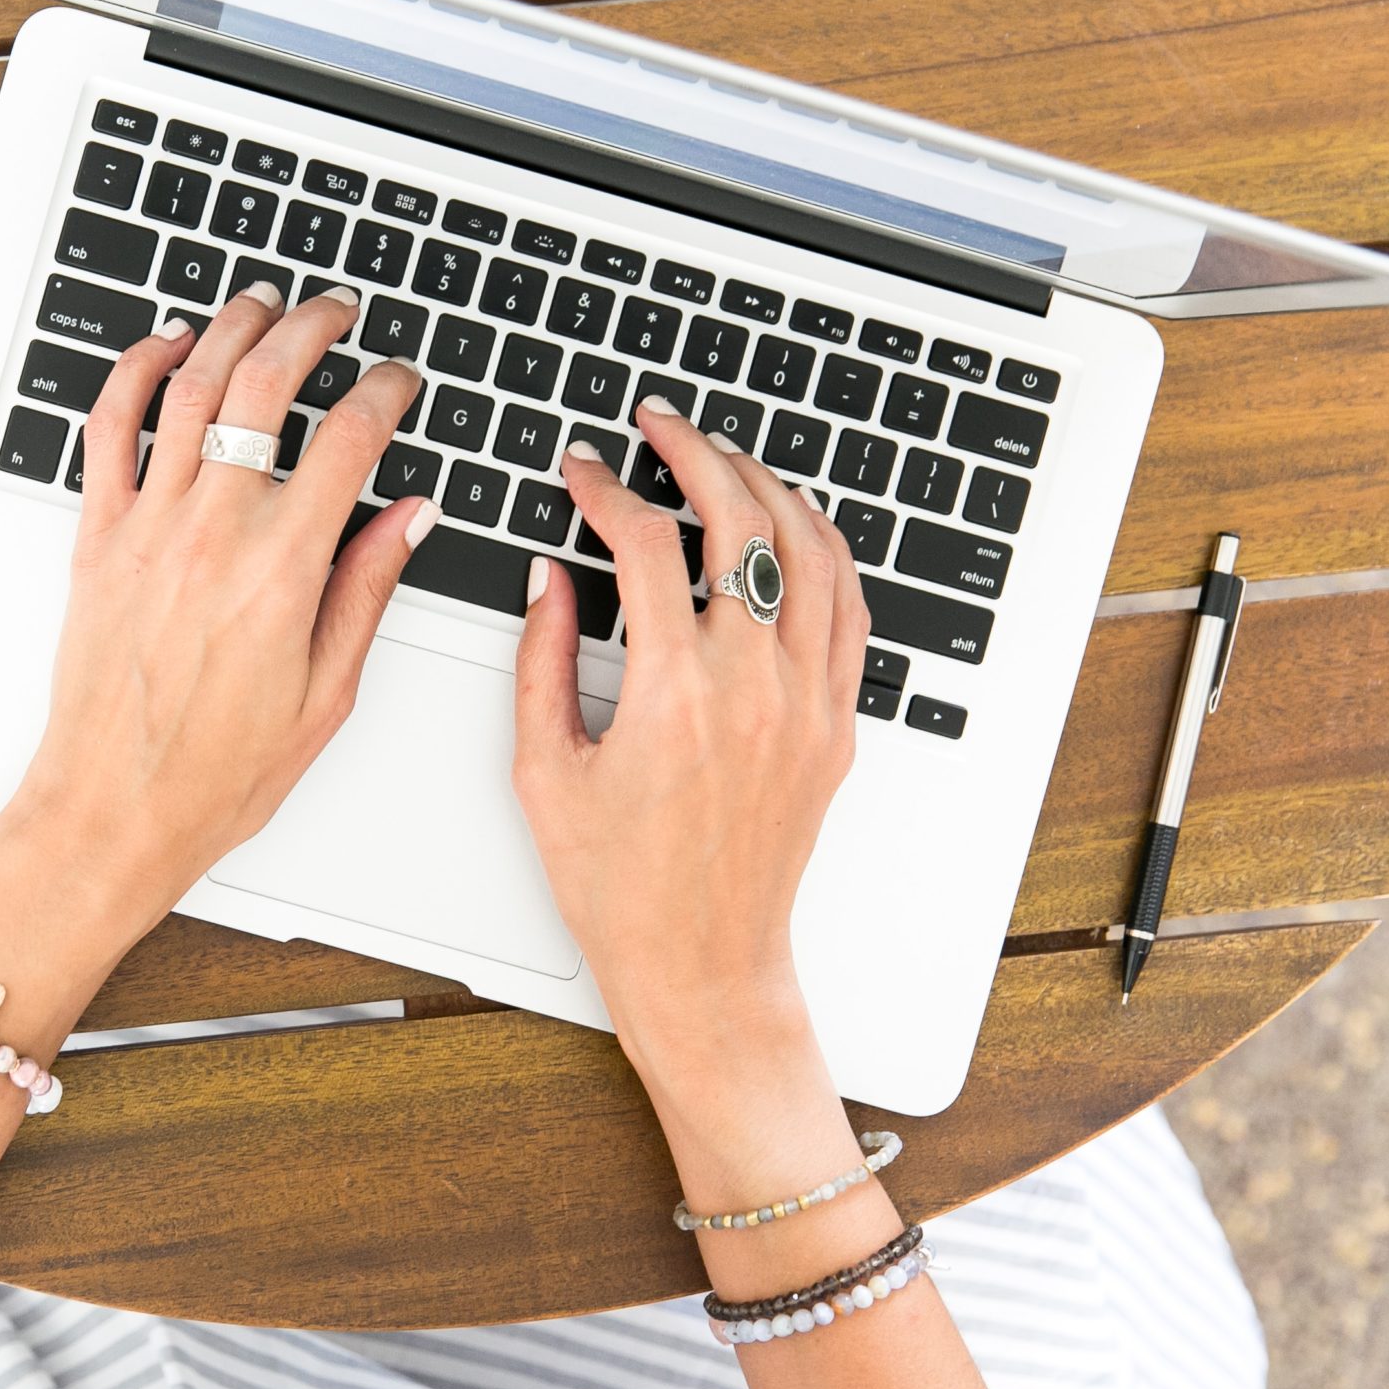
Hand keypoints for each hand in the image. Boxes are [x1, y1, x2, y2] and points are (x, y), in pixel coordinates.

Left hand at [0, 283, 432, 930]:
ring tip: (261, 304)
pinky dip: (135, 372)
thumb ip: (367, 590)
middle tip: (335, 311)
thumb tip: (409, 516)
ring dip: (229, 330)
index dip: (386, 391)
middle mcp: (213, 533)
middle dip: (310, 330)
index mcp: (282, 571)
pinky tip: (166, 347)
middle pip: (266, 387)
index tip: (400, 380)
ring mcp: (148, 528)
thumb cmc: (216, 772)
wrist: (114, 807)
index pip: (351, 440)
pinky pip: (108, 430)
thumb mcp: (326, 694)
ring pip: (189, 388)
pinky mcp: (98, 538)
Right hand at [511, 400, 868, 1087]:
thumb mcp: (544, 770)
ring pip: (810, 552)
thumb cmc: (619, 887)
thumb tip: (550, 574)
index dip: (607, 490)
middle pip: (741, 522)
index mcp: (674, 694)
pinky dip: (823, 549)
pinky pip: (847, 611)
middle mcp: (754, 689)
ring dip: (766, 486)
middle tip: (659, 424)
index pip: (647, 545)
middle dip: (695, 453)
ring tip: (724, 457)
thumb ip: (540, 659)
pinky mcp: (835, 726)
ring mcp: (808, 705)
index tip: (581, 470)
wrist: (701, 965)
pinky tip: (791, 523)